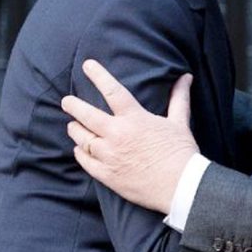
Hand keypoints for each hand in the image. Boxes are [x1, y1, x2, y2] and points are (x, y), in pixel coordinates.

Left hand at [61, 59, 198, 213]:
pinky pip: (85, 161)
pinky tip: (79, 149)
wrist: (180, 187)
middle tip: (66, 101)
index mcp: (134, 119)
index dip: (98, 75)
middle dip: (73, 106)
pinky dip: (80, 153)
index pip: (112, 91)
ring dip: (75, 130)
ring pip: (82, 139)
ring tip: (73, 125)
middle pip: (86, 116)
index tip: (87, 65)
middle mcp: (117, 135)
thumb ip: (179, 98)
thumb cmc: (181, 153)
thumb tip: (186, 77)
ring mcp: (109, 156)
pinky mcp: (107, 175)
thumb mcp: (180, 122)